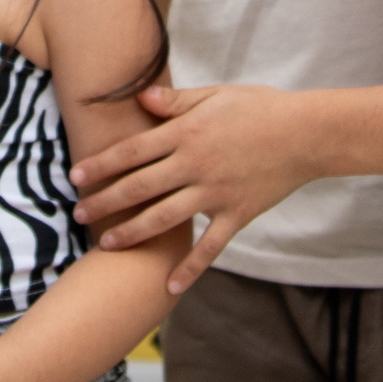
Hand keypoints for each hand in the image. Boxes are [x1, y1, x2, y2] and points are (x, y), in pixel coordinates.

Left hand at [68, 83, 320, 294]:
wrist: (307, 134)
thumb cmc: (260, 108)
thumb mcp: (215, 94)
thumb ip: (176, 101)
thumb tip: (140, 99)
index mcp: (186, 134)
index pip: (132, 151)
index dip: (101, 165)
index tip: (75, 177)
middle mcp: (195, 166)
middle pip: (140, 187)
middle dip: (106, 202)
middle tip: (78, 215)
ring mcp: (215, 194)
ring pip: (165, 219)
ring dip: (133, 234)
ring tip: (106, 245)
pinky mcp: (237, 215)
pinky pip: (209, 247)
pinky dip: (189, 269)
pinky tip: (169, 287)